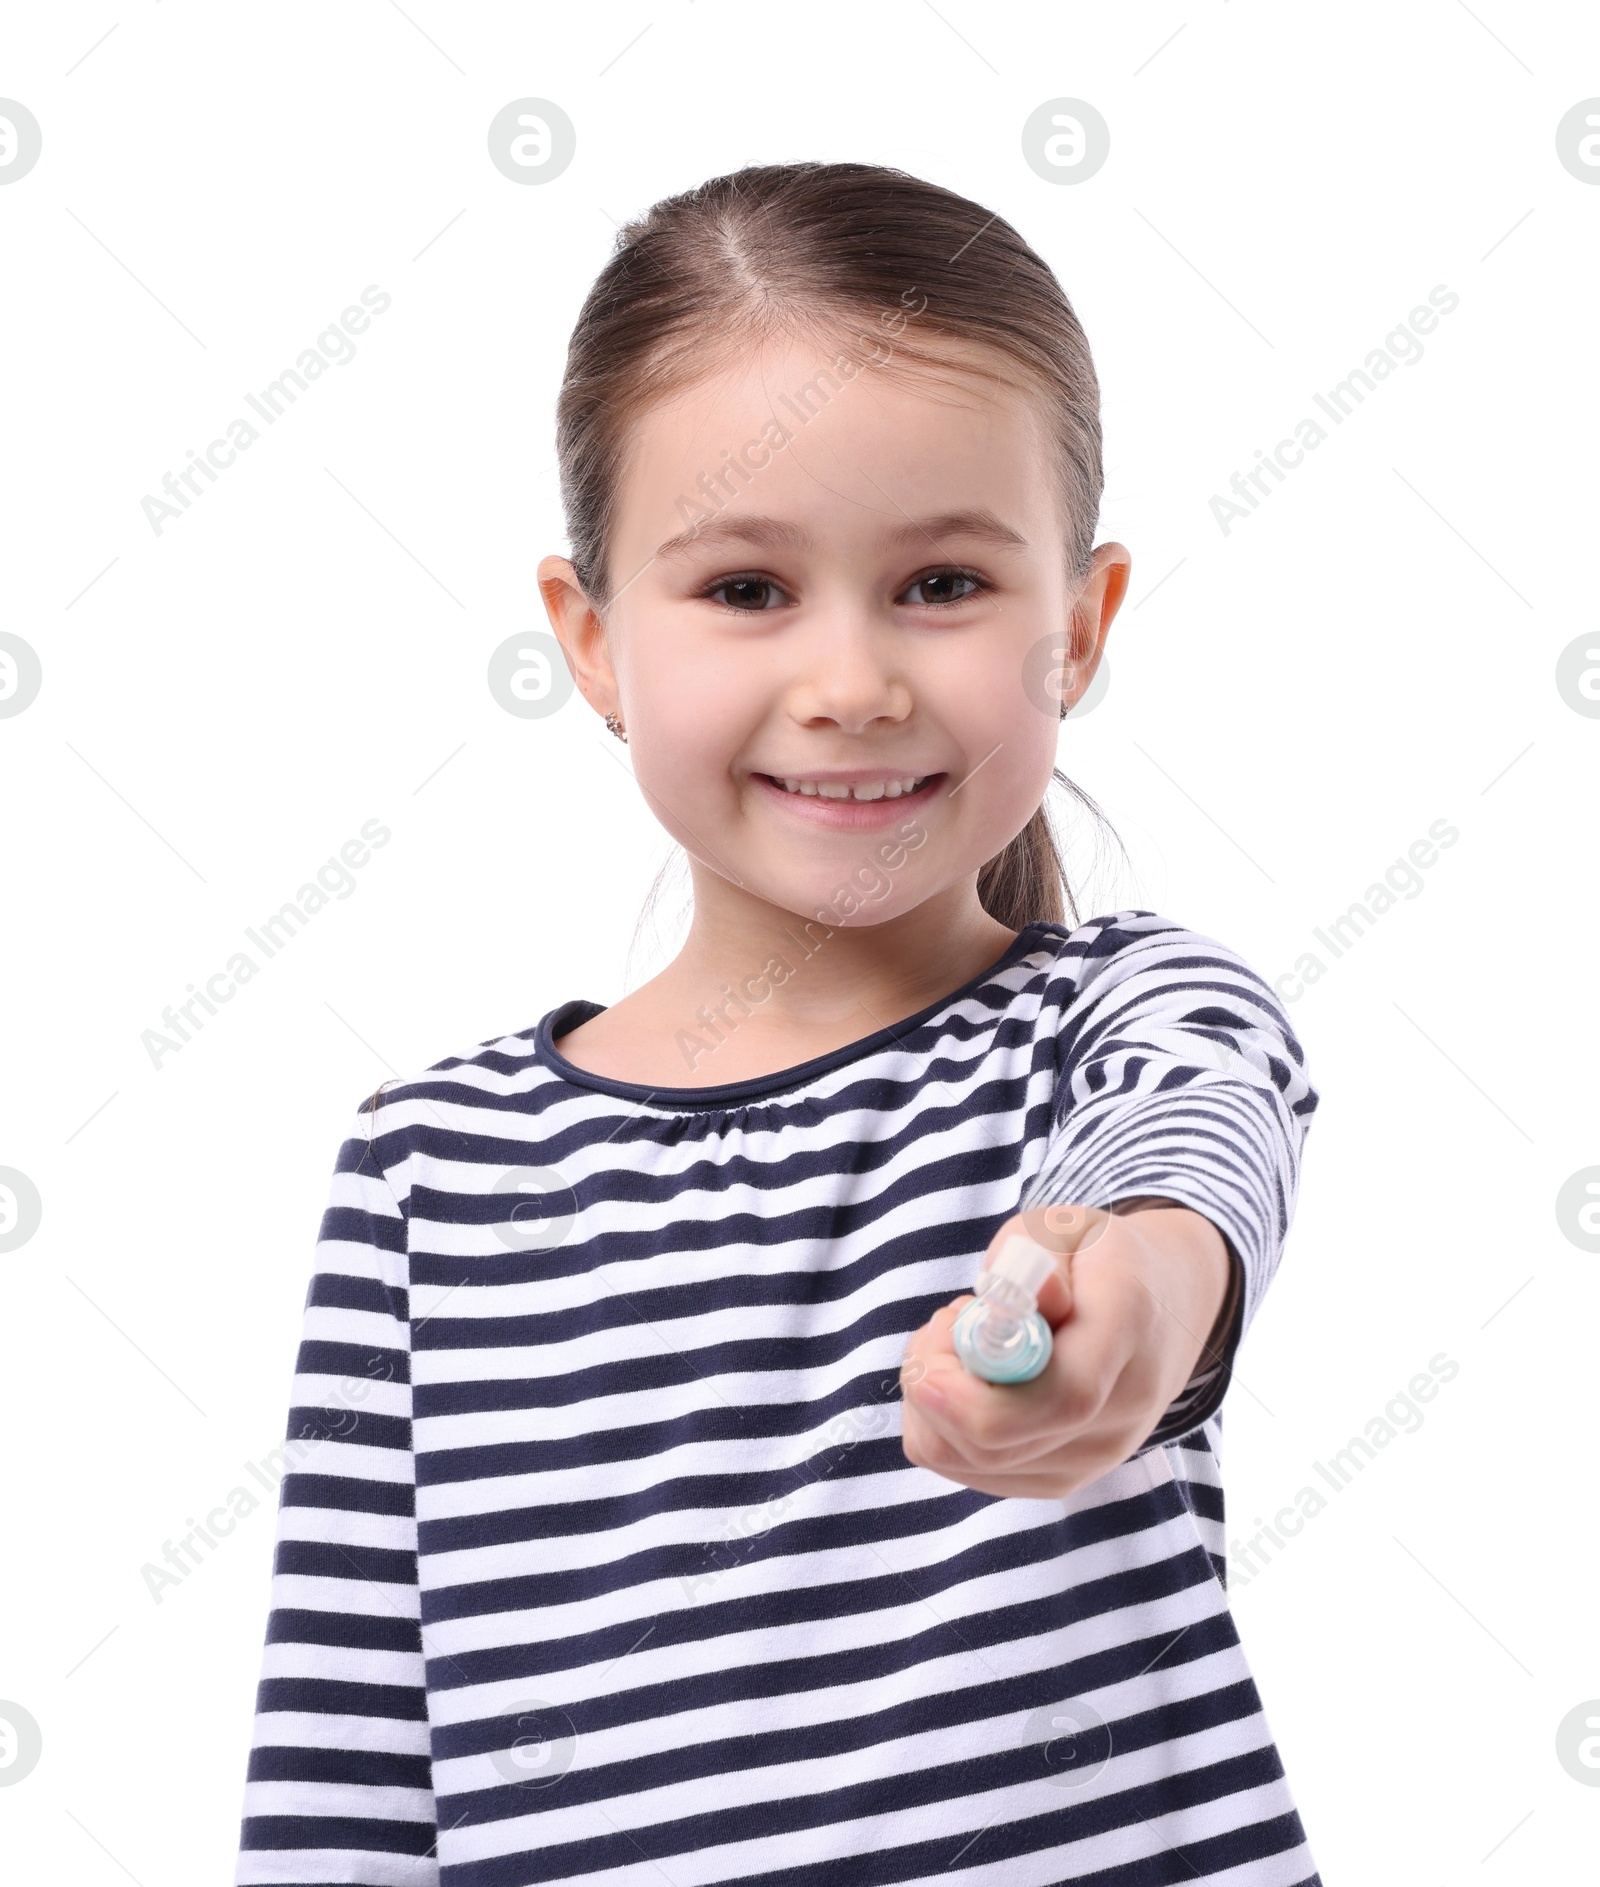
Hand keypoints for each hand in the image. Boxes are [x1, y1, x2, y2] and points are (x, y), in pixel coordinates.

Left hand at [898, 1202, 1232, 1498]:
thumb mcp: (1064, 1226)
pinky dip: (943, 1427)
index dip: (976, 1395)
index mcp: (1127, 1331)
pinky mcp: (1063, 1479)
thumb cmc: (1094, 1260)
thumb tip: (1002, 1300)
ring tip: (960, 1345)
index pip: (1060, 1398)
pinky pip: (972, 1471)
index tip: (929, 1354)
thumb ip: (1031, 1252)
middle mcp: (1122, 1412)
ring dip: (934, 1405)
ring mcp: (1095, 1458)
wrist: (1159, 1312)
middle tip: (946, 1324)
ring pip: (973, 1463)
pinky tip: (968, 1381)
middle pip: (999, 1442)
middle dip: (935, 1385)